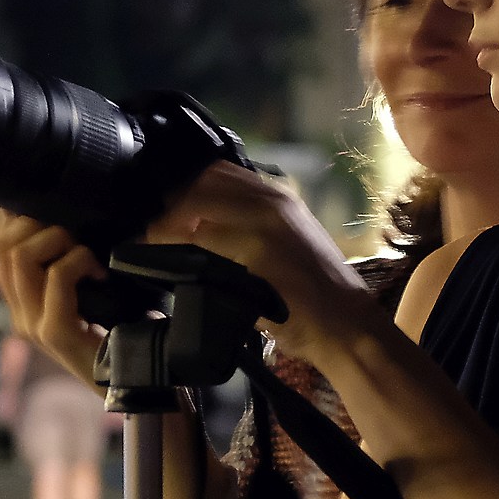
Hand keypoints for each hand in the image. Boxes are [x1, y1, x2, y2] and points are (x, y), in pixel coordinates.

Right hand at [0, 209, 107, 386]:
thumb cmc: (124, 332)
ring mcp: (32, 325)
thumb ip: (71, 264)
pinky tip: (100, 272)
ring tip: (87, 251)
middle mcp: (19, 314)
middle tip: (77, 231)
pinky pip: (56, 277)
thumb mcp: (92, 292)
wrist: (140, 383)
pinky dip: (79, 261)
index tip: (52, 204)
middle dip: (39, 222)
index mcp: (22, 303)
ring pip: (22, 256)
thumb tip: (69, 215)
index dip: (18, 216)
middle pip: (3, 245)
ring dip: (60, 239)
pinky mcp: (54, 333)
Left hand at [141, 162, 370, 365]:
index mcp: (280, 198)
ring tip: (152, 243)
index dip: (185, 186)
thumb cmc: (316, 295)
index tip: (163, 207)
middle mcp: (273, 202)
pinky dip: (177, 247)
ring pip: (196, 205)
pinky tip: (165, 262)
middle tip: (151, 228)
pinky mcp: (258, 252)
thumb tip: (200, 226)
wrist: (347, 327)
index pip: (217, 172)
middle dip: (170, 202)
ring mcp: (266, 224)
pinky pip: (202, 240)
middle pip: (202, 181)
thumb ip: (250, 229)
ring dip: (166, 224)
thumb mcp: (286, 246)